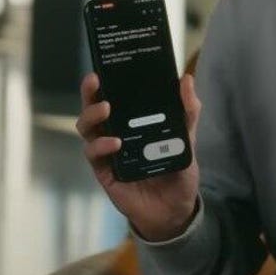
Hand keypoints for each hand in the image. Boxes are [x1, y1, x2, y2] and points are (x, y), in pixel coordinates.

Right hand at [76, 71, 201, 240]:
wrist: (175, 208)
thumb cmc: (177, 170)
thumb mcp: (187, 138)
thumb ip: (188, 111)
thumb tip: (186, 79)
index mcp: (132, 122)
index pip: (113, 97)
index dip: (104, 82)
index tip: (103, 66)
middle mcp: (115, 132)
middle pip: (93, 109)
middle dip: (90, 93)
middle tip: (95, 80)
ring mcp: (107, 152)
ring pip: (87, 129)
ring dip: (92, 116)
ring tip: (106, 108)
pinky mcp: (105, 171)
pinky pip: (94, 155)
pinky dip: (101, 146)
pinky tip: (115, 143)